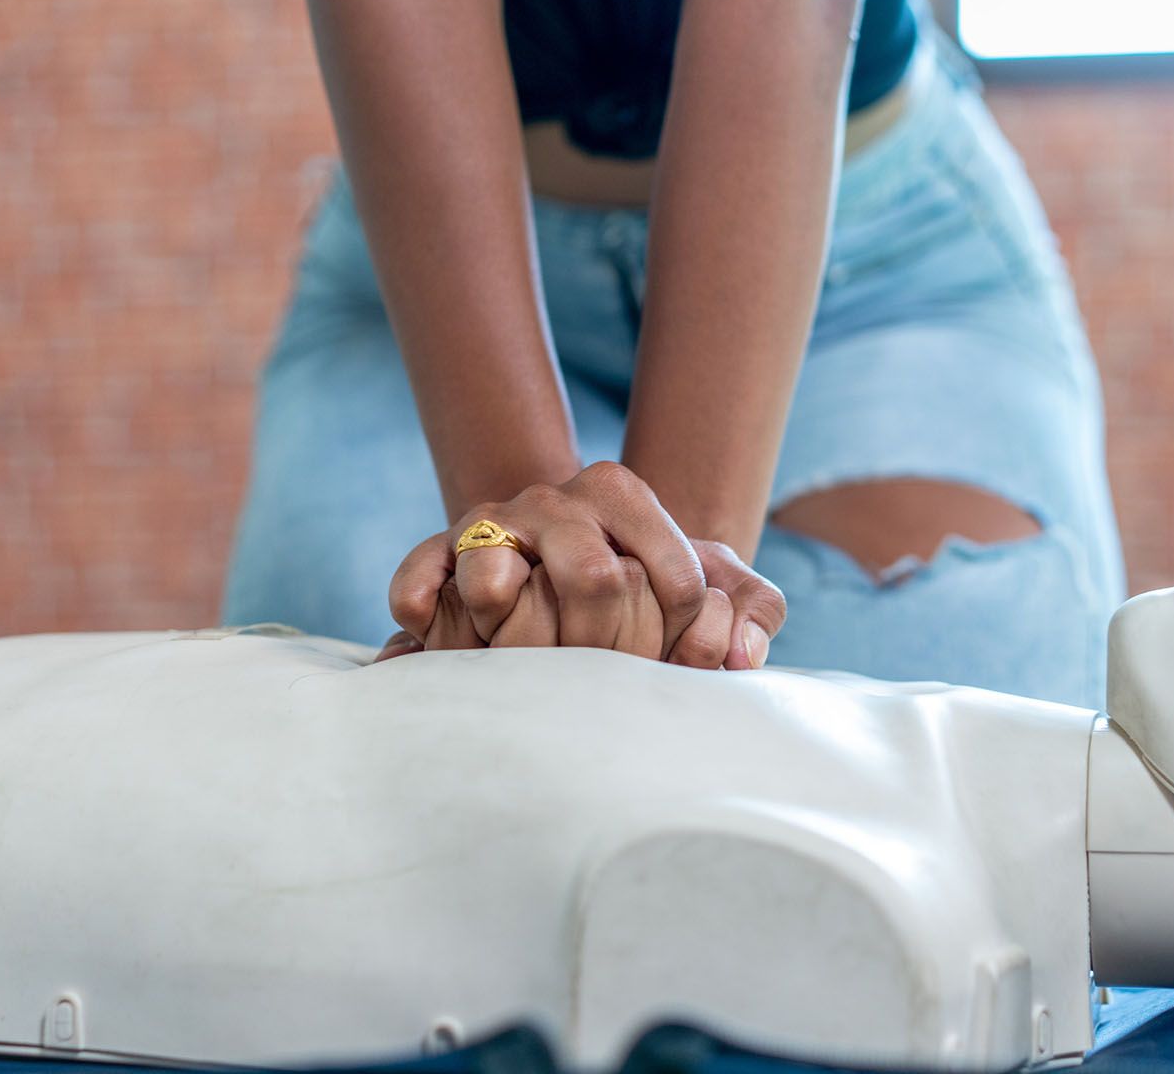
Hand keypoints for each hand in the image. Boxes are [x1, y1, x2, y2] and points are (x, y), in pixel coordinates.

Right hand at [376, 462, 784, 668]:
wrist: (562, 550)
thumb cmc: (648, 579)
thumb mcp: (715, 579)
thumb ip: (755, 606)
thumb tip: (741, 656)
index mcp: (620, 493)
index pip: (671, 576)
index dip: (683, 634)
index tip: (674, 665)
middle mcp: (553, 501)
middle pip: (593, 579)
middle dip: (609, 647)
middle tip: (605, 680)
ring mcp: (490, 525)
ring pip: (494, 575)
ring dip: (512, 631)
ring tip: (527, 666)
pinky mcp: (438, 555)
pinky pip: (419, 581)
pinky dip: (422, 609)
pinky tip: (437, 639)